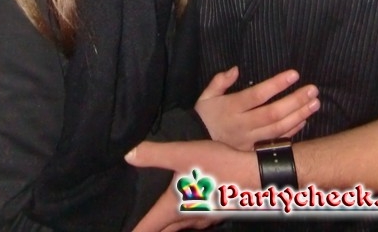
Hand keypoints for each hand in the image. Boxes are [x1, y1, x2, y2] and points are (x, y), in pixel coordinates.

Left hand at [126, 140, 258, 231]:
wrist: (254, 176)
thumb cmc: (216, 165)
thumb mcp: (182, 153)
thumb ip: (155, 154)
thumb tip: (128, 155)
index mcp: (173, 208)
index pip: (146, 228)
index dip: (133, 231)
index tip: (123, 231)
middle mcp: (187, 219)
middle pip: (162, 231)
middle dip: (150, 228)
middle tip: (138, 222)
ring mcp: (204, 220)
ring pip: (180, 227)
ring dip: (169, 224)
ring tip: (160, 216)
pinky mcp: (217, 214)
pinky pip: (195, 221)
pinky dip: (186, 217)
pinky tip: (189, 205)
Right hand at [196, 66, 318, 149]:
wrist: (195, 146)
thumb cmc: (204, 116)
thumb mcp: (206, 95)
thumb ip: (220, 81)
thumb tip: (236, 69)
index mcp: (232, 108)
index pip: (258, 95)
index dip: (277, 85)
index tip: (294, 74)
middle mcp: (242, 125)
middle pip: (273, 113)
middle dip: (295, 101)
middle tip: (313, 90)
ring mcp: (250, 141)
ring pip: (279, 129)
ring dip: (299, 115)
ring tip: (315, 103)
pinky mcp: (254, 152)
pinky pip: (276, 142)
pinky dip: (292, 132)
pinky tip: (304, 120)